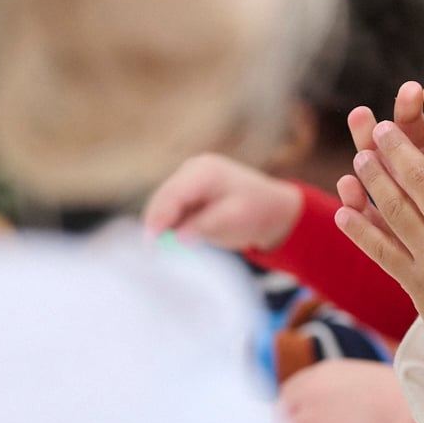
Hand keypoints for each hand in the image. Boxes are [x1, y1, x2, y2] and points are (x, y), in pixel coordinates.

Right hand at [141, 154, 302, 250]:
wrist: (273, 209)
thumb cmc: (257, 212)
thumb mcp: (233, 220)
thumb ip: (204, 226)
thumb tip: (176, 236)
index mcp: (204, 171)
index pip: (172, 193)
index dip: (158, 217)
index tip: (150, 241)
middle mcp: (192, 170)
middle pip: (163, 198)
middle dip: (155, 223)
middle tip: (151, 252)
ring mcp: (188, 180)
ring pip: (163, 205)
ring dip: (161, 226)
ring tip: (161, 249)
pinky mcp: (187, 193)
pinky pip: (170, 210)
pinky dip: (168, 225)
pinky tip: (171, 241)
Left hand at [277, 360, 415, 422]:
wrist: (403, 413)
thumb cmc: (394, 396)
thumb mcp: (356, 376)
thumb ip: (333, 387)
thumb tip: (329, 404)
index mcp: (318, 375)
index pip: (287, 393)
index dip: (293, 409)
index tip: (297, 420)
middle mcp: (306, 395)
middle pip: (280, 415)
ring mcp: (307, 421)